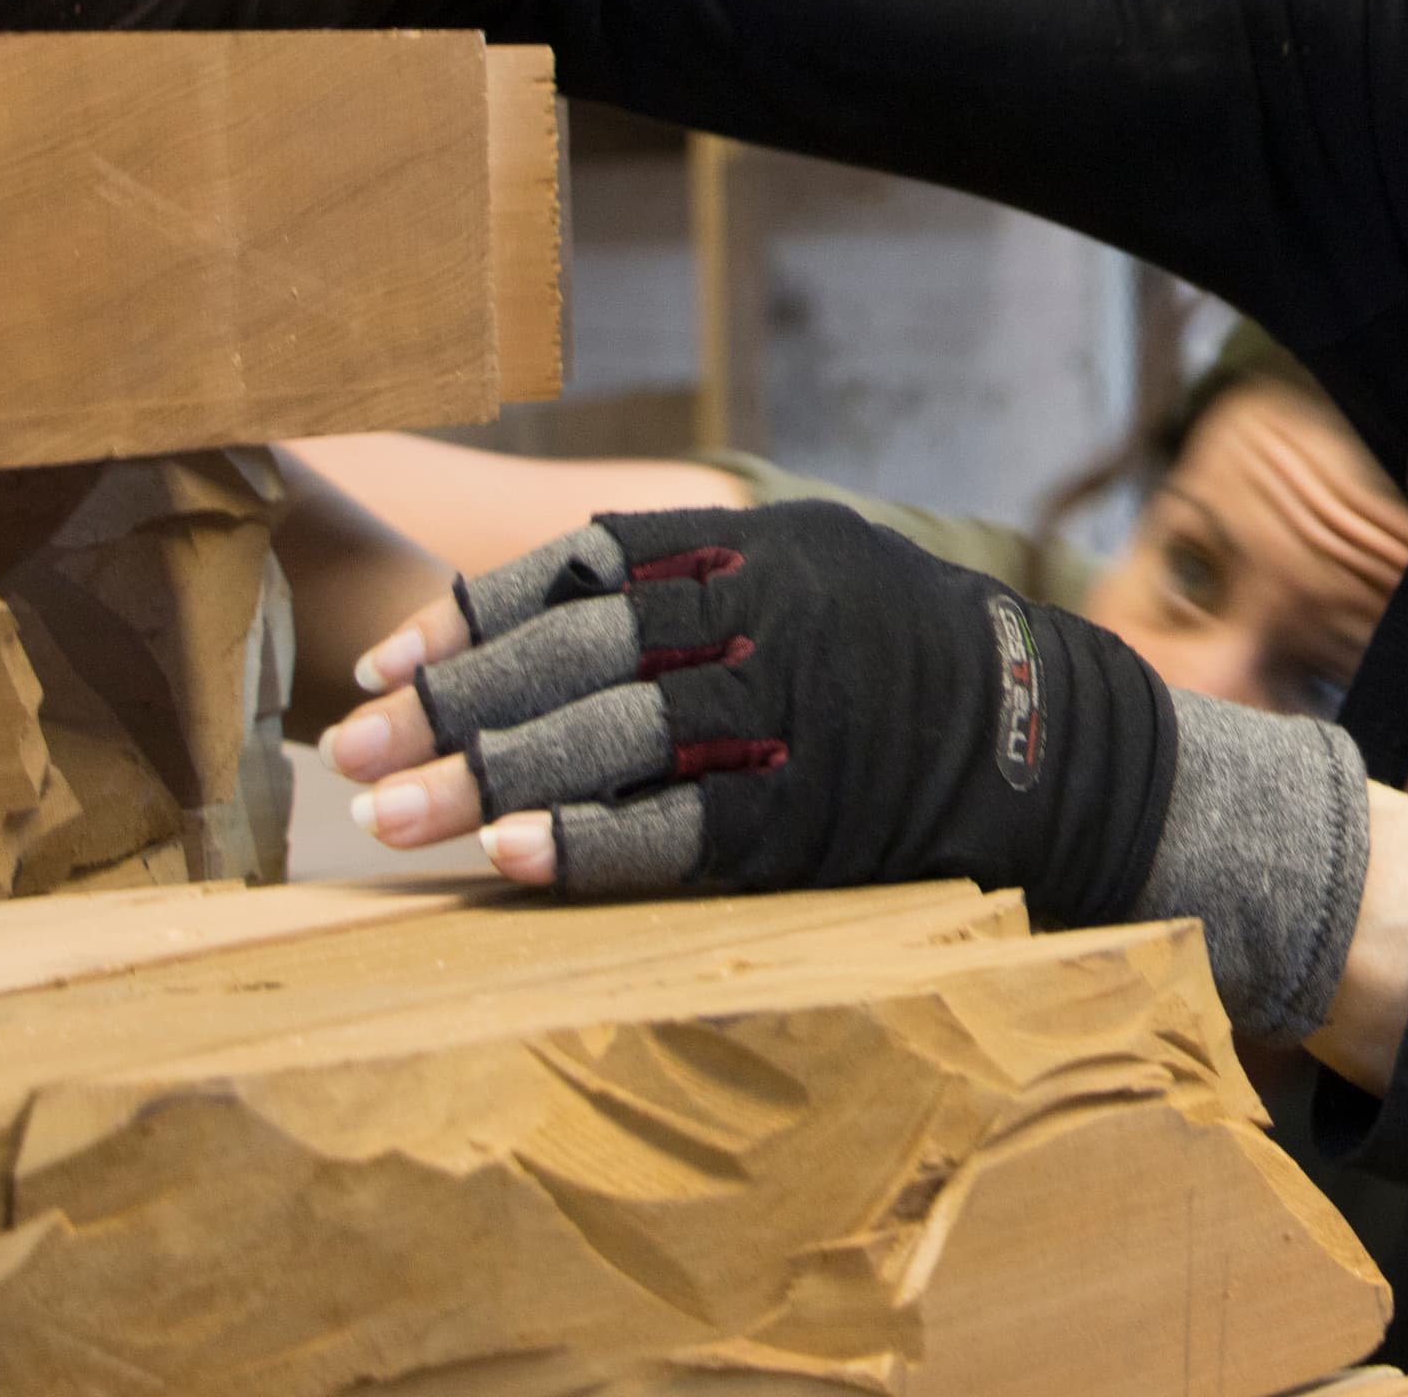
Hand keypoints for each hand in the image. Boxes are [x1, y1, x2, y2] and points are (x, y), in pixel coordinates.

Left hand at [319, 501, 1177, 922]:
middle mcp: (768, 617)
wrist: (1056, 743)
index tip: (385, 665)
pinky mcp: (813, 810)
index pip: (583, 567)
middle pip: (574, 653)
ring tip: (389, 818)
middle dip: (451, 704)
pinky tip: (508, 861)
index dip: (473, 616)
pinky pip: (679, 829)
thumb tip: (552, 602)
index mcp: (760, 547)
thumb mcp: (823, 568)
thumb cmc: (913, 657)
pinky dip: (589, 843)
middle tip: (351, 749)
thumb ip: (707, 576)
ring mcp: (792, 714)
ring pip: (608, 737)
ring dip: (487, 778)